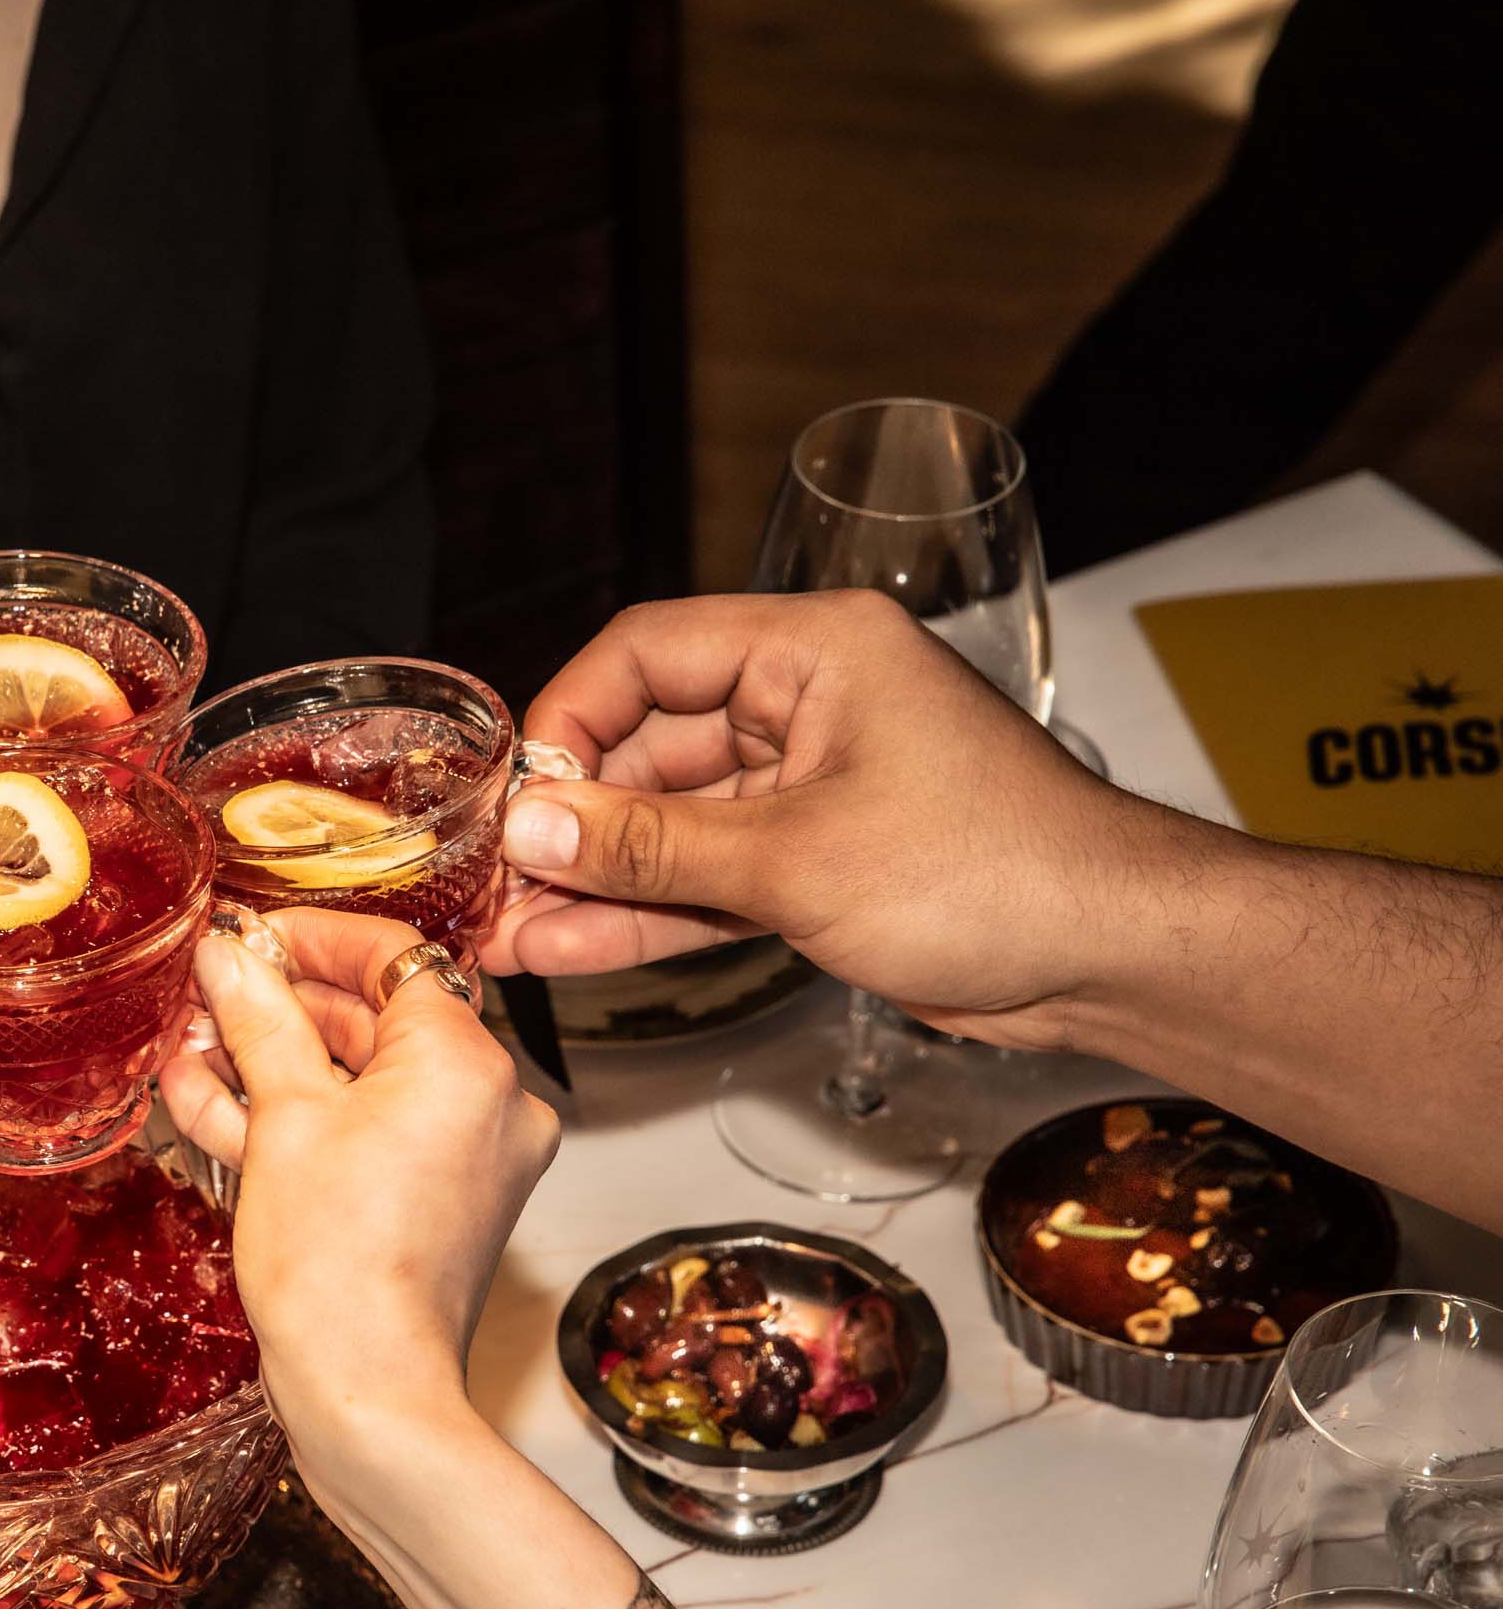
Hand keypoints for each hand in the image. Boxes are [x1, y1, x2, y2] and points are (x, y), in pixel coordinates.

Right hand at [160, 909, 560, 1435]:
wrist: (366, 1389)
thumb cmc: (337, 1264)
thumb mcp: (282, 1120)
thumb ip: (258, 1022)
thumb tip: (229, 957)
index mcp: (466, 1061)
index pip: (392, 956)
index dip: (310, 938)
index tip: (247, 938)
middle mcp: (490, 1101)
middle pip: (374, 1019)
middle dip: (277, 1010)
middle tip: (203, 998)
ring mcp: (470, 1155)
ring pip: (362, 1081)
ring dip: (274, 1067)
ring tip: (188, 1056)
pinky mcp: (440, 1200)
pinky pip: (370, 1134)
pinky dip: (304, 1122)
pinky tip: (214, 1109)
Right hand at [484, 591, 1153, 1052]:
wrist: (1114, 958)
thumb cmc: (1000, 872)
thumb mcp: (798, 859)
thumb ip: (654, 846)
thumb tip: (536, 825)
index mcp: (816, 651)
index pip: (649, 652)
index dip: (570, 716)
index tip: (519, 790)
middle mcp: (809, 706)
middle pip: (649, 746)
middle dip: (570, 820)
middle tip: (494, 878)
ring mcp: (812, 790)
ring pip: (672, 826)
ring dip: (596, 880)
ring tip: (508, 931)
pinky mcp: (818, 865)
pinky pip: (708, 879)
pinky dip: (648, 914)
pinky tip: (570, 950)